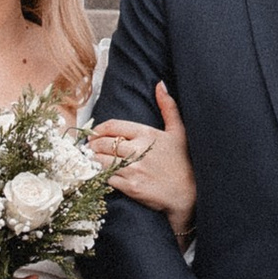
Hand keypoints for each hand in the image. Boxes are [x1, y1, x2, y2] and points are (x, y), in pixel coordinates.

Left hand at [93, 84, 194, 240]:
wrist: (190, 193)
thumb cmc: (184, 162)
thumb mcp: (179, 131)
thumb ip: (168, 107)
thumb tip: (160, 84)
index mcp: (146, 134)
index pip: (112, 126)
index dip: (98, 130)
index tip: (94, 134)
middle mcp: (138, 150)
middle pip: (102, 144)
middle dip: (91, 145)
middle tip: (88, 148)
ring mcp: (133, 169)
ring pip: (101, 161)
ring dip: (91, 160)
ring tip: (89, 160)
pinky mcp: (130, 187)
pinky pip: (106, 178)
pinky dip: (98, 175)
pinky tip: (96, 174)